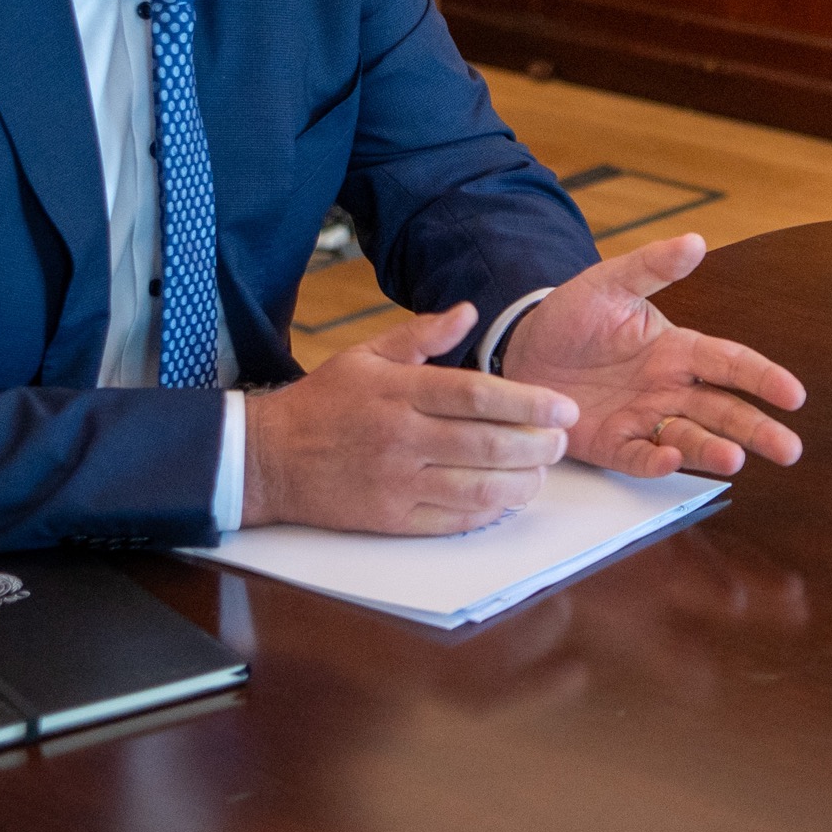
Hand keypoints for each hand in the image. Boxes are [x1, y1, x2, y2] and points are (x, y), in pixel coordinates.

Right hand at [241, 304, 576, 532]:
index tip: (563, 407)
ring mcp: (396, 482)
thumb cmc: (323, 402)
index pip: (477, 395)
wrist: (267, 458)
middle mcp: (401, 438)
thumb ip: (422, 335)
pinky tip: (506, 499)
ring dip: (520, 483)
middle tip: (562, 441)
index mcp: (400, 392)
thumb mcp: (366, 354)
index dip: (528, 402)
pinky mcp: (390, 519)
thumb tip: (468, 311)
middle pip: (486, 444)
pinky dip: (486, 512)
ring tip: (541, 471)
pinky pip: (451, 520)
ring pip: (475, 488)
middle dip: (536, 445)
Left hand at [503, 234, 806, 478]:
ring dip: (713, 450)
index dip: (762, 378)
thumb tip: (695, 241)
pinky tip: (671, 460)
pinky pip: (638, 457)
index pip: (730, 363)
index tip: (793, 394)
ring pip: (690, 438)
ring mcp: (642, 419)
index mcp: (677, 350)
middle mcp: (669, 389)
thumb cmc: (572, 315)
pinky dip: (656, 462)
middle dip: (758, 430)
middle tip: (790, 450)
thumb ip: (652, 266)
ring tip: (735, 460)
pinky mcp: (611, 444)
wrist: (520, 349)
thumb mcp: (610, 283)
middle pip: (723, 411)